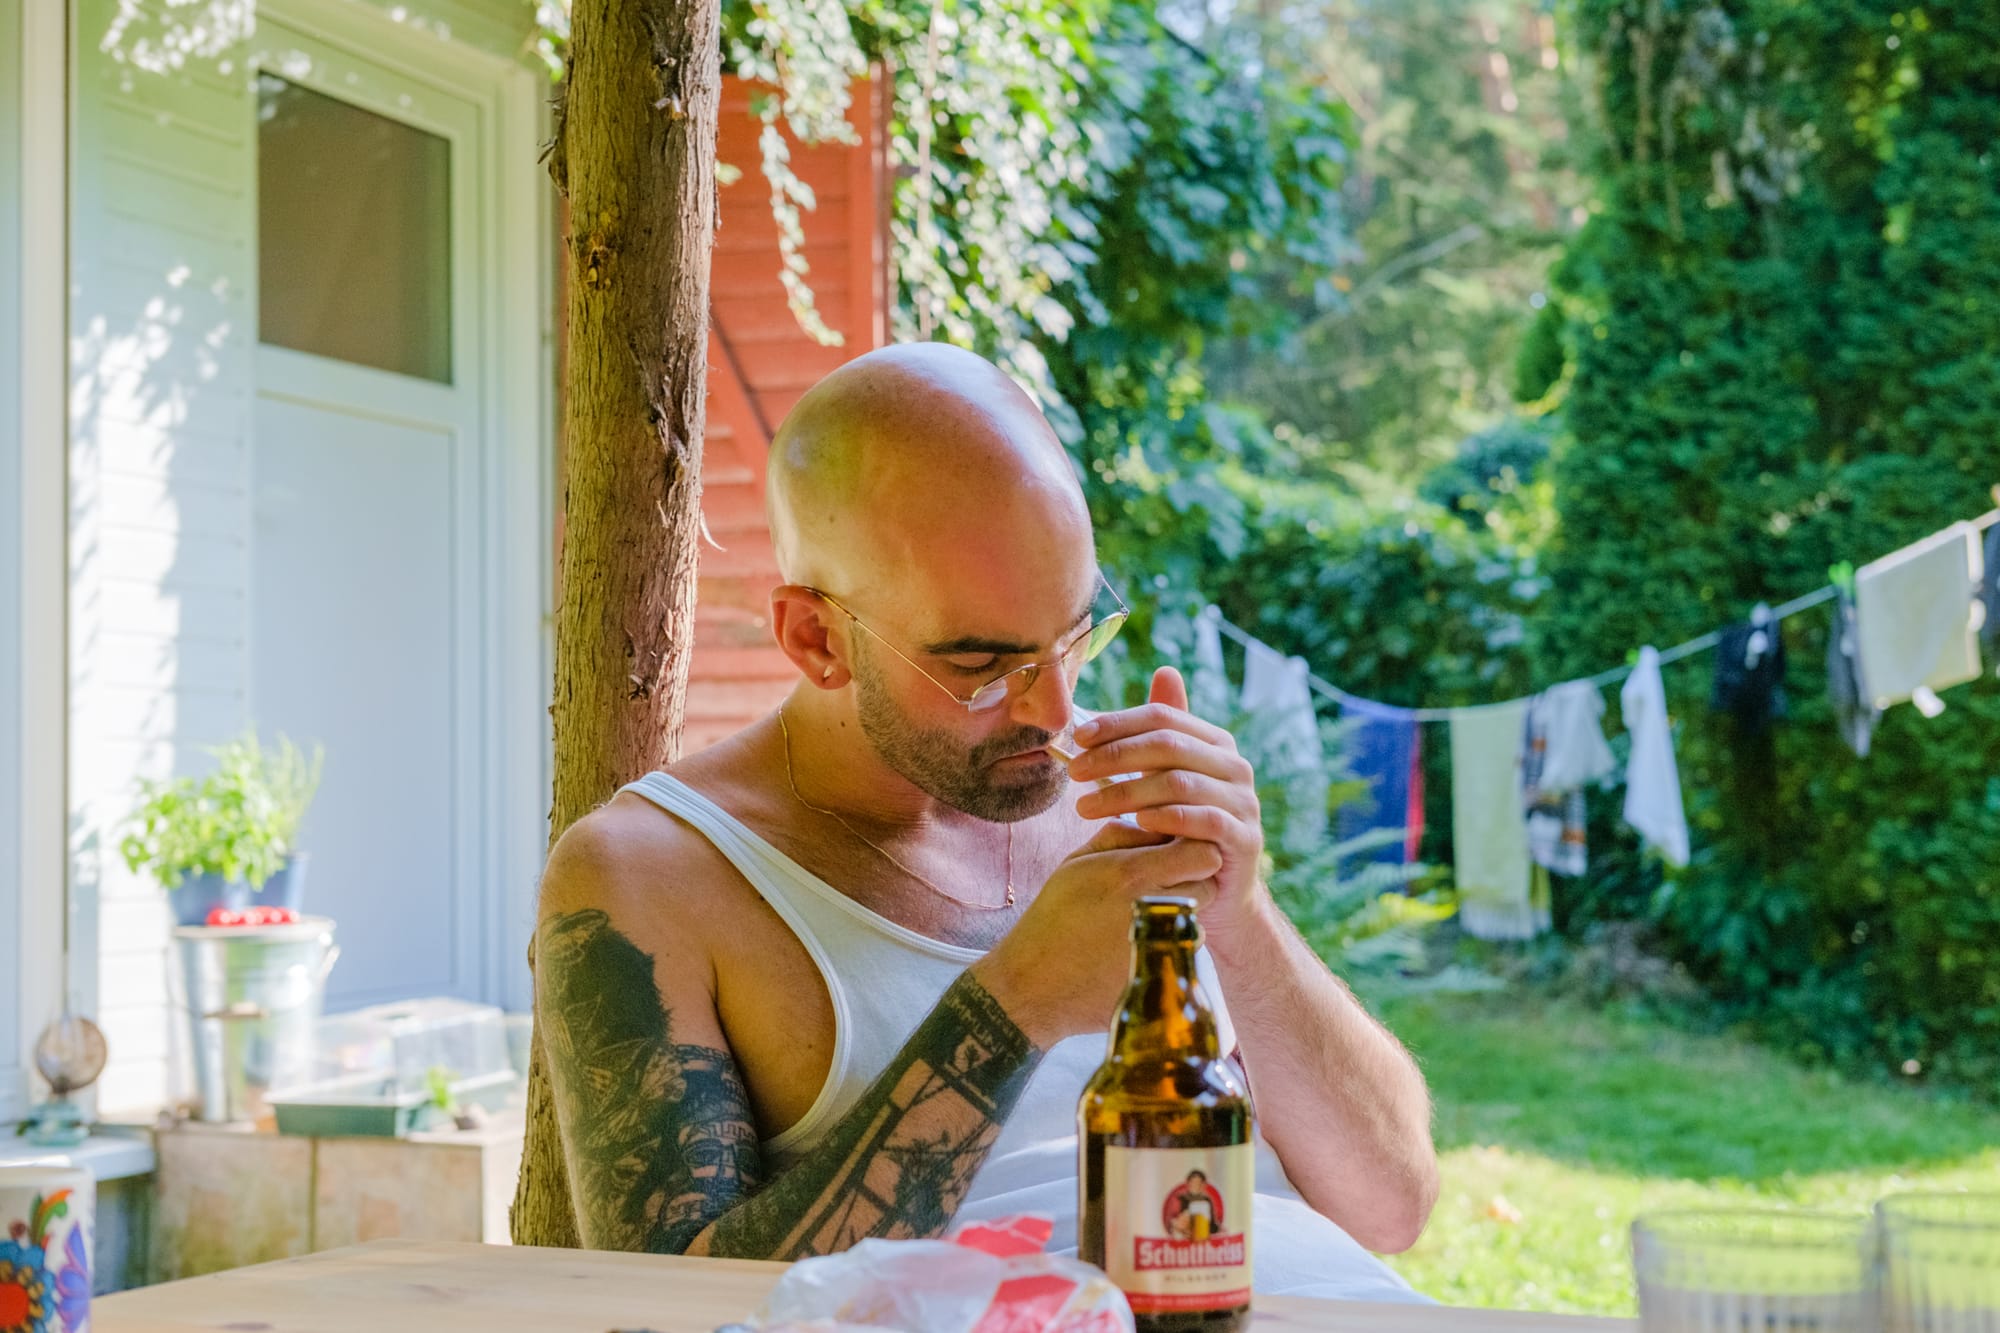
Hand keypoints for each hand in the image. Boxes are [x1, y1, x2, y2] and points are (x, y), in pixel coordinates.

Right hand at [971, 817, 1222, 1046]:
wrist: (1035, 982)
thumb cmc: (1054, 916)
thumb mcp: (1077, 864)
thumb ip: (1120, 836)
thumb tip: (1156, 825)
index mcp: (1130, 872)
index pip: (1202, 851)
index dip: (1194, 847)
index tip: (1176, 850)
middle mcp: (1150, 906)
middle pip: (1210, 883)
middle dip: (1196, 878)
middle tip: (1168, 881)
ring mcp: (1158, 943)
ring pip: (1202, 915)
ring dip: (1187, 910)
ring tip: (1152, 912)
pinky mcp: (1159, 972)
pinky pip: (1188, 948)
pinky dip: (1175, 941)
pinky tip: (1147, 939)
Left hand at [1063, 667, 1270, 953]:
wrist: (1218, 890)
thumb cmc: (1183, 830)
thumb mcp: (1168, 780)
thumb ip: (1161, 735)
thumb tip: (1165, 669)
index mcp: (1215, 743)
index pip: (1162, 717)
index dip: (1118, 722)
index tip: (1077, 737)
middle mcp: (1236, 766)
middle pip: (1168, 745)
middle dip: (1114, 756)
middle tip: (1073, 771)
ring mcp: (1244, 802)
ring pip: (1179, 783)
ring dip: (1126, 792)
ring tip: (1085, 807)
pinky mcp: (1244, 839)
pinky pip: (1204, 820)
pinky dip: (1166, 818)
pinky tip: (1133, 823)